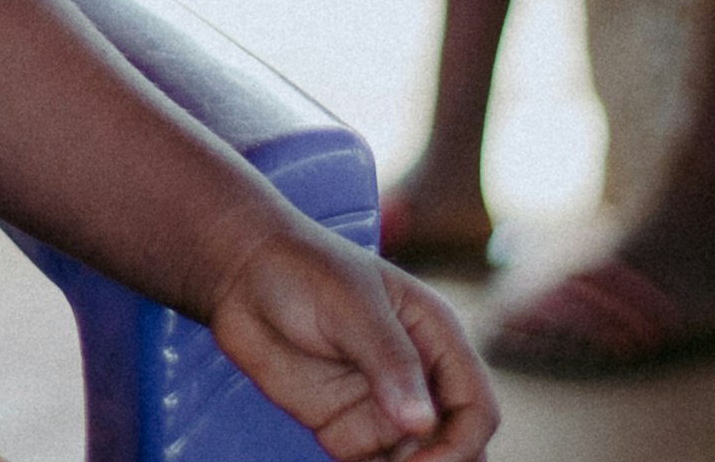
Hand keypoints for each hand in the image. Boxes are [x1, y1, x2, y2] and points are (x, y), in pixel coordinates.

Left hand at [206, 227, 491, 461]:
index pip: (475, 409)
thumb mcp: (352, 306)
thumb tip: (422, 423)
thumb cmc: (303, 270)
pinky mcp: (344, 427)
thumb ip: (390, 362)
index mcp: (436, 340)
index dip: (461, 444)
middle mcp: (417, 379)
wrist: (239, 272)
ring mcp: (380, 407)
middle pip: (454, 445)